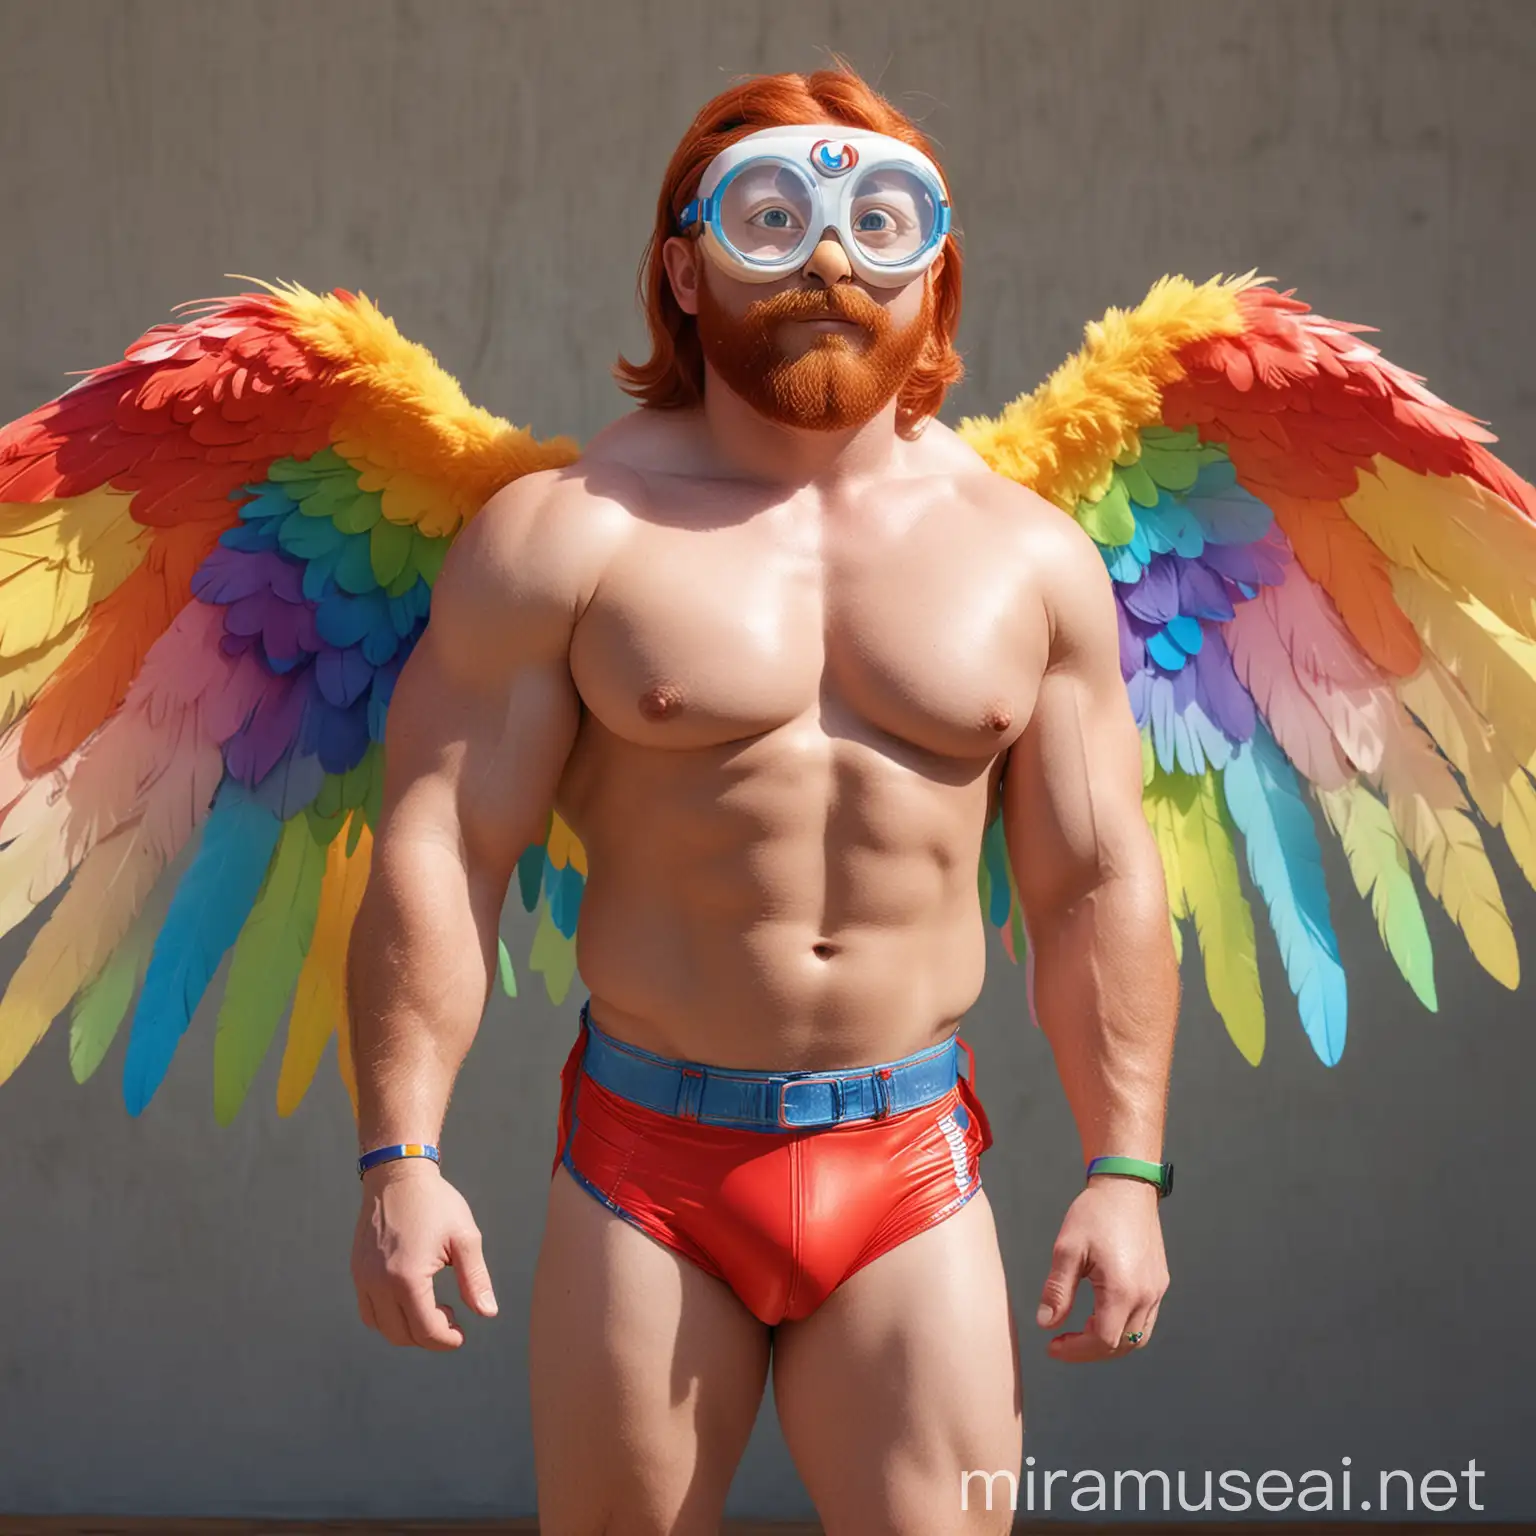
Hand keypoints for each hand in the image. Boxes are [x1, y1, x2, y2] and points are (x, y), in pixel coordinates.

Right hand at [351, 1158, 497, 1349]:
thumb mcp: (464, 1238)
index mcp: (407, 1277)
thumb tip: (488, 1313)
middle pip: (402, 1334)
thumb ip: (475, 1279)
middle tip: (451, 1318)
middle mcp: (378, 1283)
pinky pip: (367, 1310)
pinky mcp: (357, 1270)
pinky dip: (387, 1317)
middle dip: (429, 1337)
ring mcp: (363, 1278)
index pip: (425, 1330)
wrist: (398, 1174)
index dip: (446, 1340)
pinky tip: (409, 1299)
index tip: (462, 1334)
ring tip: (432, 1309)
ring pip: (381, 1327)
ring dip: (407, 1330)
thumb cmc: (436, 1203)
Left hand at [1036, 1175, 1168, 1361]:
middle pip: (1122, 1345)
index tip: (1052, 1345)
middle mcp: (1146, 1296)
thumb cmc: (1095, 1213)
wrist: (1127, 1186)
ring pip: (1137, 1337)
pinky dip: (1124, 1328)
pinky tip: (1101, 1315)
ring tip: (1080, 1332)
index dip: (1076, 1350)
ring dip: (1109, 1343)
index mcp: (1122, 1290)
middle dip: (1090, 1350)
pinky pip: (1145, 1320)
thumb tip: (1045, 1323)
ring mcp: (1157, 1290)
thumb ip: (1057, 1290)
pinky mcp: (1160, 1282)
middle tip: (1062, 1342)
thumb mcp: (1067, 1249)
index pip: (1103, 1340)